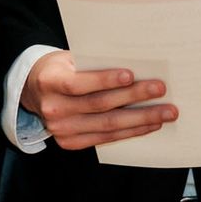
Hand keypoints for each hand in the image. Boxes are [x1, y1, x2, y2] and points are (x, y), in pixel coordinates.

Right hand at [21, 51, 174, 150]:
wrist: (34, 91)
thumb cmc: (59, 69)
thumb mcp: (69, 59)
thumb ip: (93, 64)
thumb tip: (135, 67)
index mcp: (49, 82)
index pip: (78, 84)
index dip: (105, 80)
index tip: (130, 75)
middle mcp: (53, 109)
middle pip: (100, 105)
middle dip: (134, 97)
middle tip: (160, 90)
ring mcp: (62, 129)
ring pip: (108, 125)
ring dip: (141, 118)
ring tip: (166, 112)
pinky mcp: (71, 142)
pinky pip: (106, 138)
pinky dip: (131, 131)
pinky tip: (150, 124)